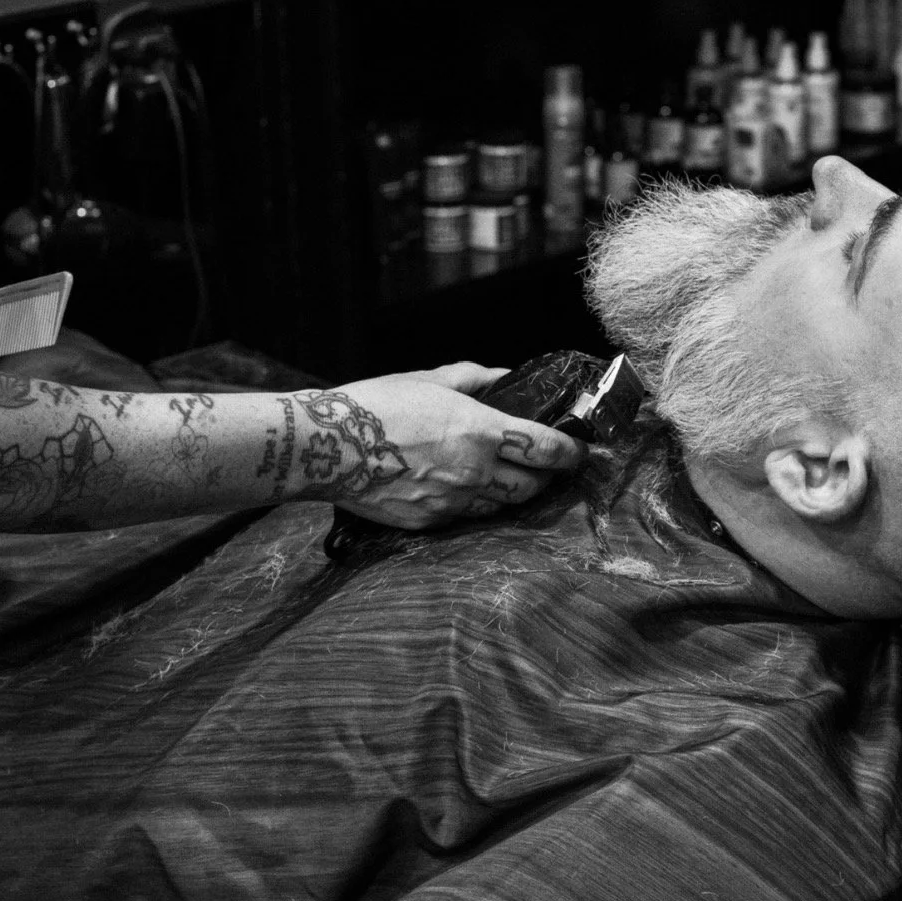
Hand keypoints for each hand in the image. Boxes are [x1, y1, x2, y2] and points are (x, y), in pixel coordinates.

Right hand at [290, 362, 584, 528]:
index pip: (546, 449)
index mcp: (480, 430)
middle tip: (543, 467)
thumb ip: (475, 379)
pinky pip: (464, 518)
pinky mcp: (428, 523)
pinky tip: (461, 489)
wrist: (322, 447)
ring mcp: (451, 502)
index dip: (570, 453)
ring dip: (510, 494)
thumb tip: (506, 377)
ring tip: (504, 478)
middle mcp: (473, 471)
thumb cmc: (373, 405)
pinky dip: (472, 505)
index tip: (579, 451)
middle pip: (531, 488)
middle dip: (544, 479)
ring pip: (501, 507)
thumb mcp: (428, 379)